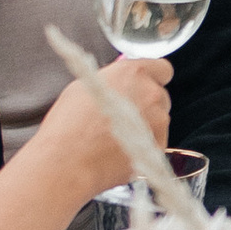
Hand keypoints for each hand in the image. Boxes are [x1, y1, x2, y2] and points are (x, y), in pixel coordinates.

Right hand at [39, 59, 169, 205]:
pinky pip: (156, 141)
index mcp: (133, 73)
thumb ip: (114, 80)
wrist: (67, 160)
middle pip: (160, 96)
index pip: (162, 69)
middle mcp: (151, 93)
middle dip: (147, 104)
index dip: (152, 79)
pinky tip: (120, 150)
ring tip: (117, 136)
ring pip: (160, 119)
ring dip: (145, 126)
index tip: (143, 87)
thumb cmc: (68, 124)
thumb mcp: (86, 86)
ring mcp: (158, 120)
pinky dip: (143, 146)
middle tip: (123, 116)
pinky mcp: (158, 144)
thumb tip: (122, 83)